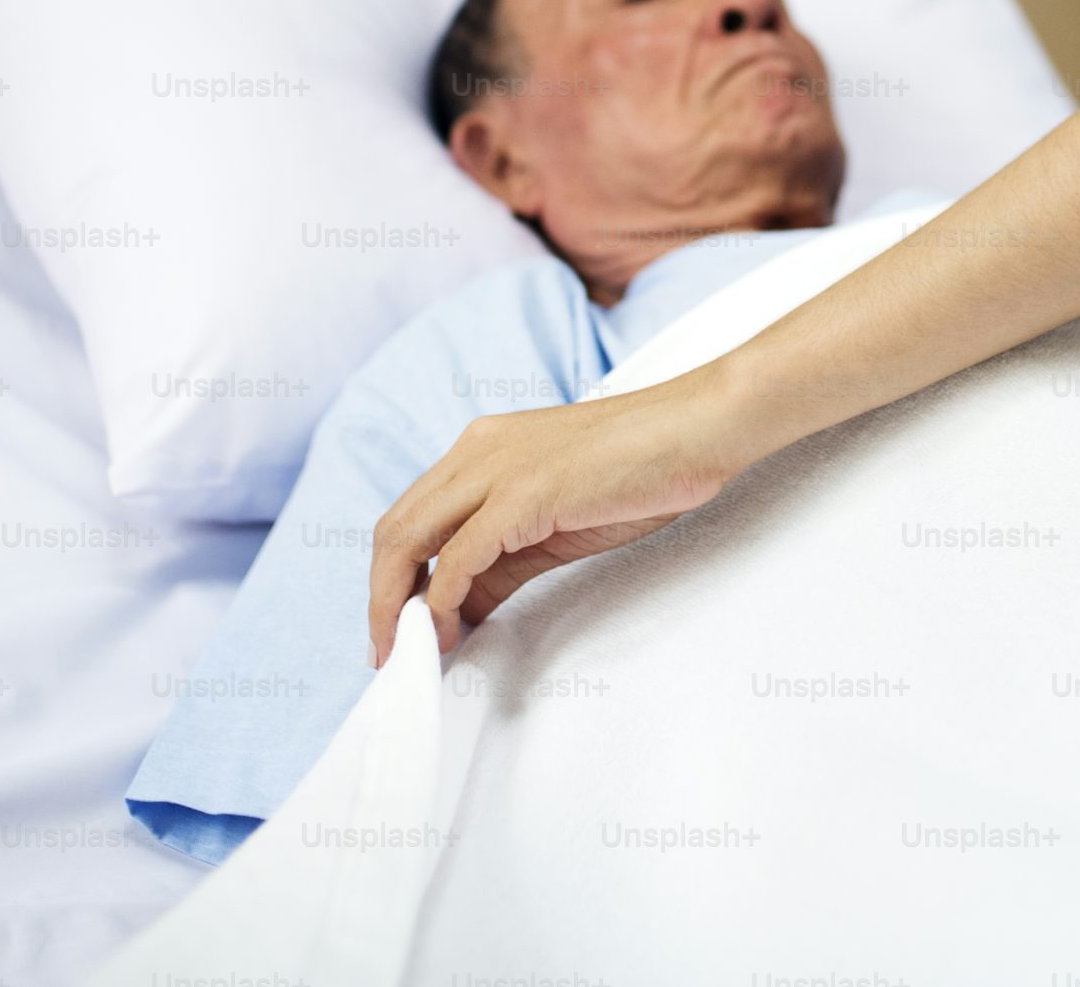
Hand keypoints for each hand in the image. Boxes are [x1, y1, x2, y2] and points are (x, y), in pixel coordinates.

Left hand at [367, 370, 757, 664]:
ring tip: (407, 652)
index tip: (398, 628)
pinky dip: (443, 601)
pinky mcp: (523, 493)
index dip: (392, 577)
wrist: (698, 427)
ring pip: (409, 539)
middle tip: (387, 652)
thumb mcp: (556, 521)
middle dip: (381, 598)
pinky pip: (460, 556)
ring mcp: (496, 467)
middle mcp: (476, 450)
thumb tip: (464, 609)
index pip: (409, 516)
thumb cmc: (643, 468)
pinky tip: (451, 632)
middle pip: (393, 530)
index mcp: (482, 447)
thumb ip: (504, 562)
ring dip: (397, 605)